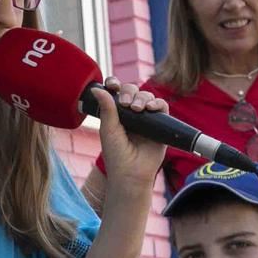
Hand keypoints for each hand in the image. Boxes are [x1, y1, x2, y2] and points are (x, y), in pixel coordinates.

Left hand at [93, 78, 170, 194]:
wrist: (131, 173)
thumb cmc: (116, 155)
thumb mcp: (108, 130)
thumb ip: (106, 108)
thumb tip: (96, 88)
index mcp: (116, 114)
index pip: (116, 92)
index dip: (115, 84)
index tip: (112, 85)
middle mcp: (132, 114)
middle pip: (133, 91)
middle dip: (129, 92)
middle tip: (126, 105)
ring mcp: (147, 118)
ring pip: (147, 96)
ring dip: (142, 98)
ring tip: (137, 109)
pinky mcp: (161, 124)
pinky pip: (162, 107)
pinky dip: (157, 103)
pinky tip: (150, 109)